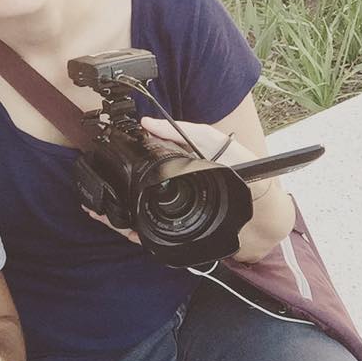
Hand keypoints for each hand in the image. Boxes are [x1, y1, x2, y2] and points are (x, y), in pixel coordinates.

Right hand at [82, 117, 257, 243]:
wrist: (267, 213)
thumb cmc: (247, 173)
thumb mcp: (216, 143)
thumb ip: (184, 132)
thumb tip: (148, 123)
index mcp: (180, 167)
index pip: (145, 162)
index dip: (125, 160)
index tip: (106, 156)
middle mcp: (174, 192)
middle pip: (137, 192)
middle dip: (114, 191)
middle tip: (93, 188)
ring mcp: (176, 215)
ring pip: (138, 214)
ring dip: (116, 213)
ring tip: (95, 209)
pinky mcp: (180, 236)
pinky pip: (150, 236)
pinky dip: (131, 233)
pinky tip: (117, 227)